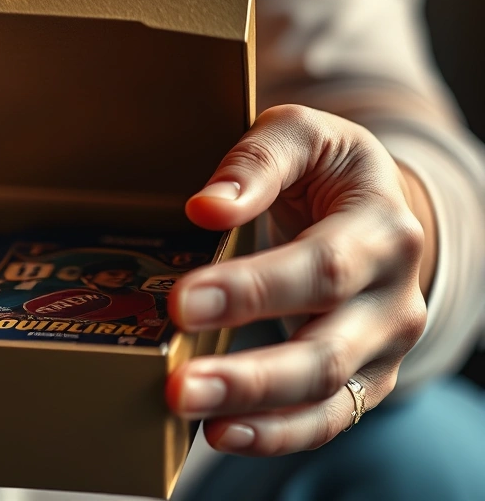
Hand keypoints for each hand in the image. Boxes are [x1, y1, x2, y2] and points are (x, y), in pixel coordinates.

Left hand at [165, 105, 430, 455]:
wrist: (379, 208)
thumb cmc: (327, 170)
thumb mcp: (300, 135)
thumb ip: (257, 161)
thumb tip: (207, 208)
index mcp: (382, 230)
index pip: (319, 269)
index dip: (251, 291)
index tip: (182, 303)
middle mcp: (393, 298)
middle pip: (325, 351)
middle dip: (249, 375)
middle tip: (178, 386)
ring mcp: (383, 347)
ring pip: (327, 397)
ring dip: (256, 415)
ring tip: (191, 416)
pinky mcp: (366, 378)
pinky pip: (328, 420)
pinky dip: (276, 435)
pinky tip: (223, 434)